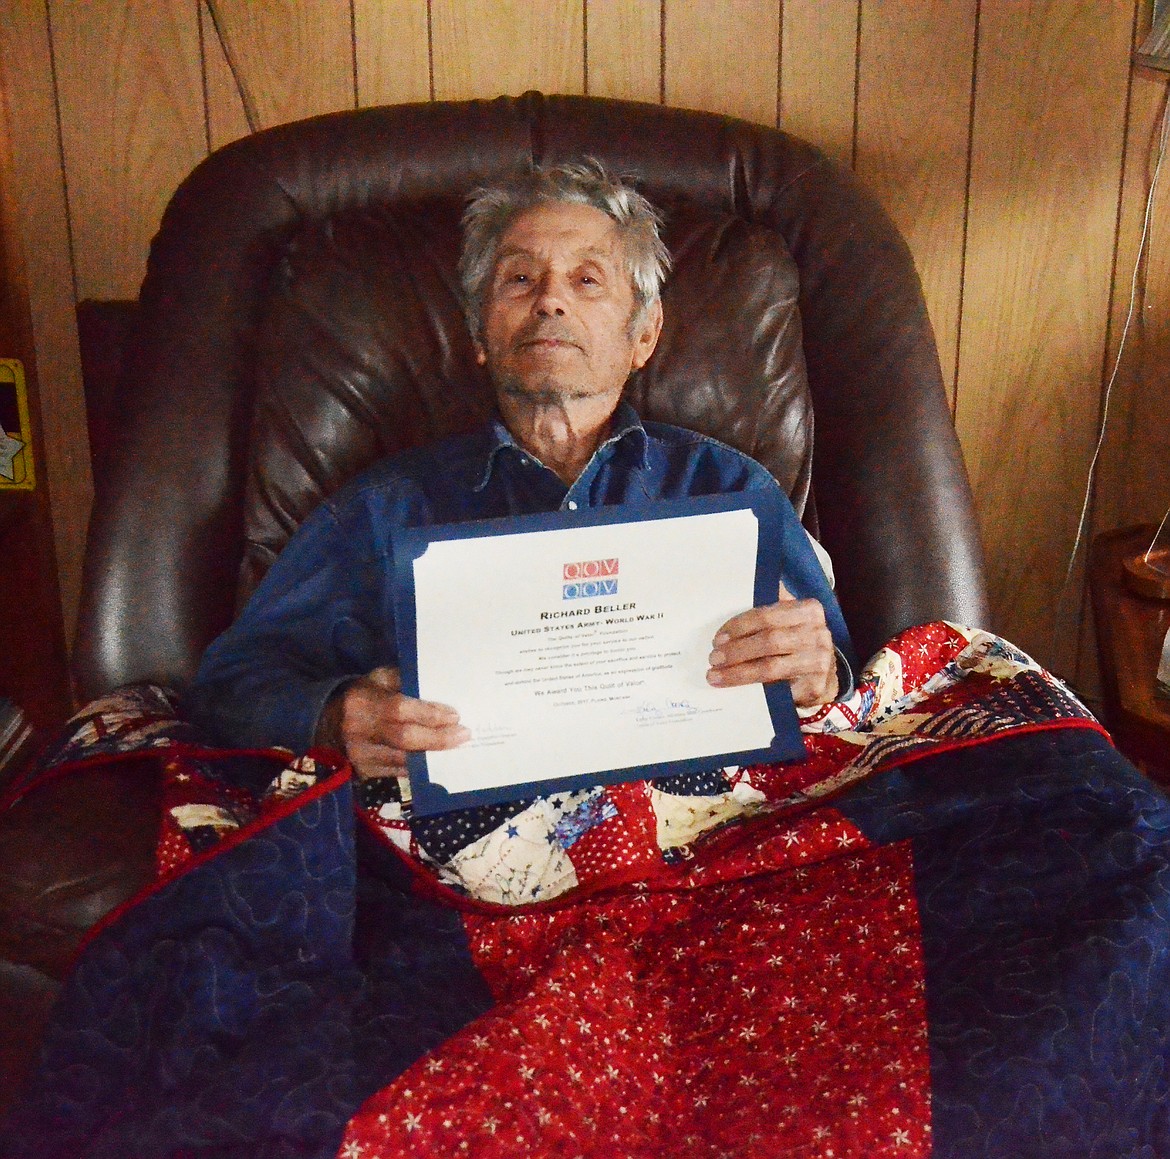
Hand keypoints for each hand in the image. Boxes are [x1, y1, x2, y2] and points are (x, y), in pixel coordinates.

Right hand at [314, 666, 469, 779]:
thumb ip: (404, 680)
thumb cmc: (361, 697)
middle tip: (463, 735)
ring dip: (433, 755)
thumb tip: (436, 688)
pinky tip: (437, 759)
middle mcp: (359, 731)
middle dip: (437, 738)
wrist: (324, 723)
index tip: (455, 715)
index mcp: (362, 702)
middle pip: (404, 738)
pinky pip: (399, 772)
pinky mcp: (364, 773)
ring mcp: (360, 756)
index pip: (399, 709)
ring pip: (404, 760)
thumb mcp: (377, 680)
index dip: (429, 714)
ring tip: (456, 748)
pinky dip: (420, 767)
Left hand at [706, 581, 838, 707]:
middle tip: (713, 658)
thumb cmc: (797, 645)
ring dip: (738, 672)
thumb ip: (769, 609)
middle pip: (769, 640)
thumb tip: (735, 591)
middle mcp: (818, 633)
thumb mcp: (788, 622)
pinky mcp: (816, 686)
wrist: (822, 678)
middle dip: (736, 650)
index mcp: (809, 610)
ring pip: (771, 667)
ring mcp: (820, 661)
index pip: (767, 615)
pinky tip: (737, 691)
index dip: (739, 626)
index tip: (718, 638)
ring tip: (715, 675)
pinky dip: (755, 690)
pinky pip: (779, 689)